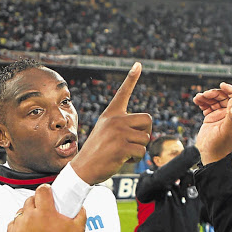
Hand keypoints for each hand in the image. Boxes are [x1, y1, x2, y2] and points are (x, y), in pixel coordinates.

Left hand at [7, 184, 85, 231]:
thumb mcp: (78, 229)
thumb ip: (80, 214)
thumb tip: (80, 207)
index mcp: (46, 212)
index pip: (41, 190)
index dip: (45, 189)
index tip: (47, 192)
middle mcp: (31, 216)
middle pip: (30, 200)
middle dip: (37, 202)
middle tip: (43, 210)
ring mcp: (20, 226)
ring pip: (21, 211)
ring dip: (27, 213)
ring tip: (35, 222)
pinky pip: (13, 223)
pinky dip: (19, 224)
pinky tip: (27, 229)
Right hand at [71, 62, 151, 183]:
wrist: (83, 167)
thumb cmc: (97, 152)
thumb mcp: (105, 132)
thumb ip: (122, 126)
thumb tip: (145, 129)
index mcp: (111, 114)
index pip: (123, 92)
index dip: (131, 78)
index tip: (138, 64)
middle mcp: (115, 120)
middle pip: (148, 119)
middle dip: (146, 133)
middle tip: (134, 142)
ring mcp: (119, 133)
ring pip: (146, 138)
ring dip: (139, 149)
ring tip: (124, 153)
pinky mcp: (122, 146)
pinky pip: (142, 151)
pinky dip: (136, 159)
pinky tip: (124, 160)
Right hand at [193, 82, 231, 164]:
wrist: (206, 155)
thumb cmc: (218, 146)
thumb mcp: (225, 130)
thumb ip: (230, 115)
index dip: (230, 90)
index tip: (221, 85)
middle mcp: (228, 115)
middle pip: (224, 97)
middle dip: (215, 93)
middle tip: (206, 94)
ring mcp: (219, 116)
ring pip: (214, 100)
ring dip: (206, 96)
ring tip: (198, 98)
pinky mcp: (210, 118)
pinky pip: (207, 105)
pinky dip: (202, 101)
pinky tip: (196, 100)